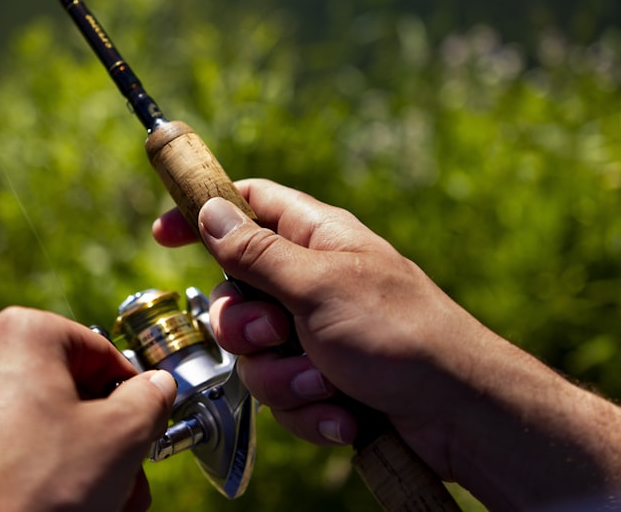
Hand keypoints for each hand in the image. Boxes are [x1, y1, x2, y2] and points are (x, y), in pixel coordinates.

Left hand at [0, 307, 176, 511]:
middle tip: (125, 484)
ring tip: (94, 505)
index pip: (103, 355)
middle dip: (103, 442)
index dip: (133, 397)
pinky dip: (25, 473)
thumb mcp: (118, 439)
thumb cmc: (31, 488)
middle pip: (66, 394)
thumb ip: (149, 401)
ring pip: (32, 426)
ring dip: (70, 463)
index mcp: (24, 334)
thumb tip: (156, 388)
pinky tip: (44, 506)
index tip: (145, 433)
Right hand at [153, 178, 488, 473]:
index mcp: (315, 239)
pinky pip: (284, 393)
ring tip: (327, 382)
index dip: (203, 215)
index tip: (162, 236)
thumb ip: (256, 252)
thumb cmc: (399, 333)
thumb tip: (209, 211)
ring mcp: (317, 333)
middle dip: (246, 327)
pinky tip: (343, 413)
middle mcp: (311, 282)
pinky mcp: (325, 379)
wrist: (458, 414)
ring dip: (284, 377)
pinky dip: (309, 408)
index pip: (247, 206)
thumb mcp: (319, 285)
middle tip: (274, 333)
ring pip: (256, 354)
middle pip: (236, 293)